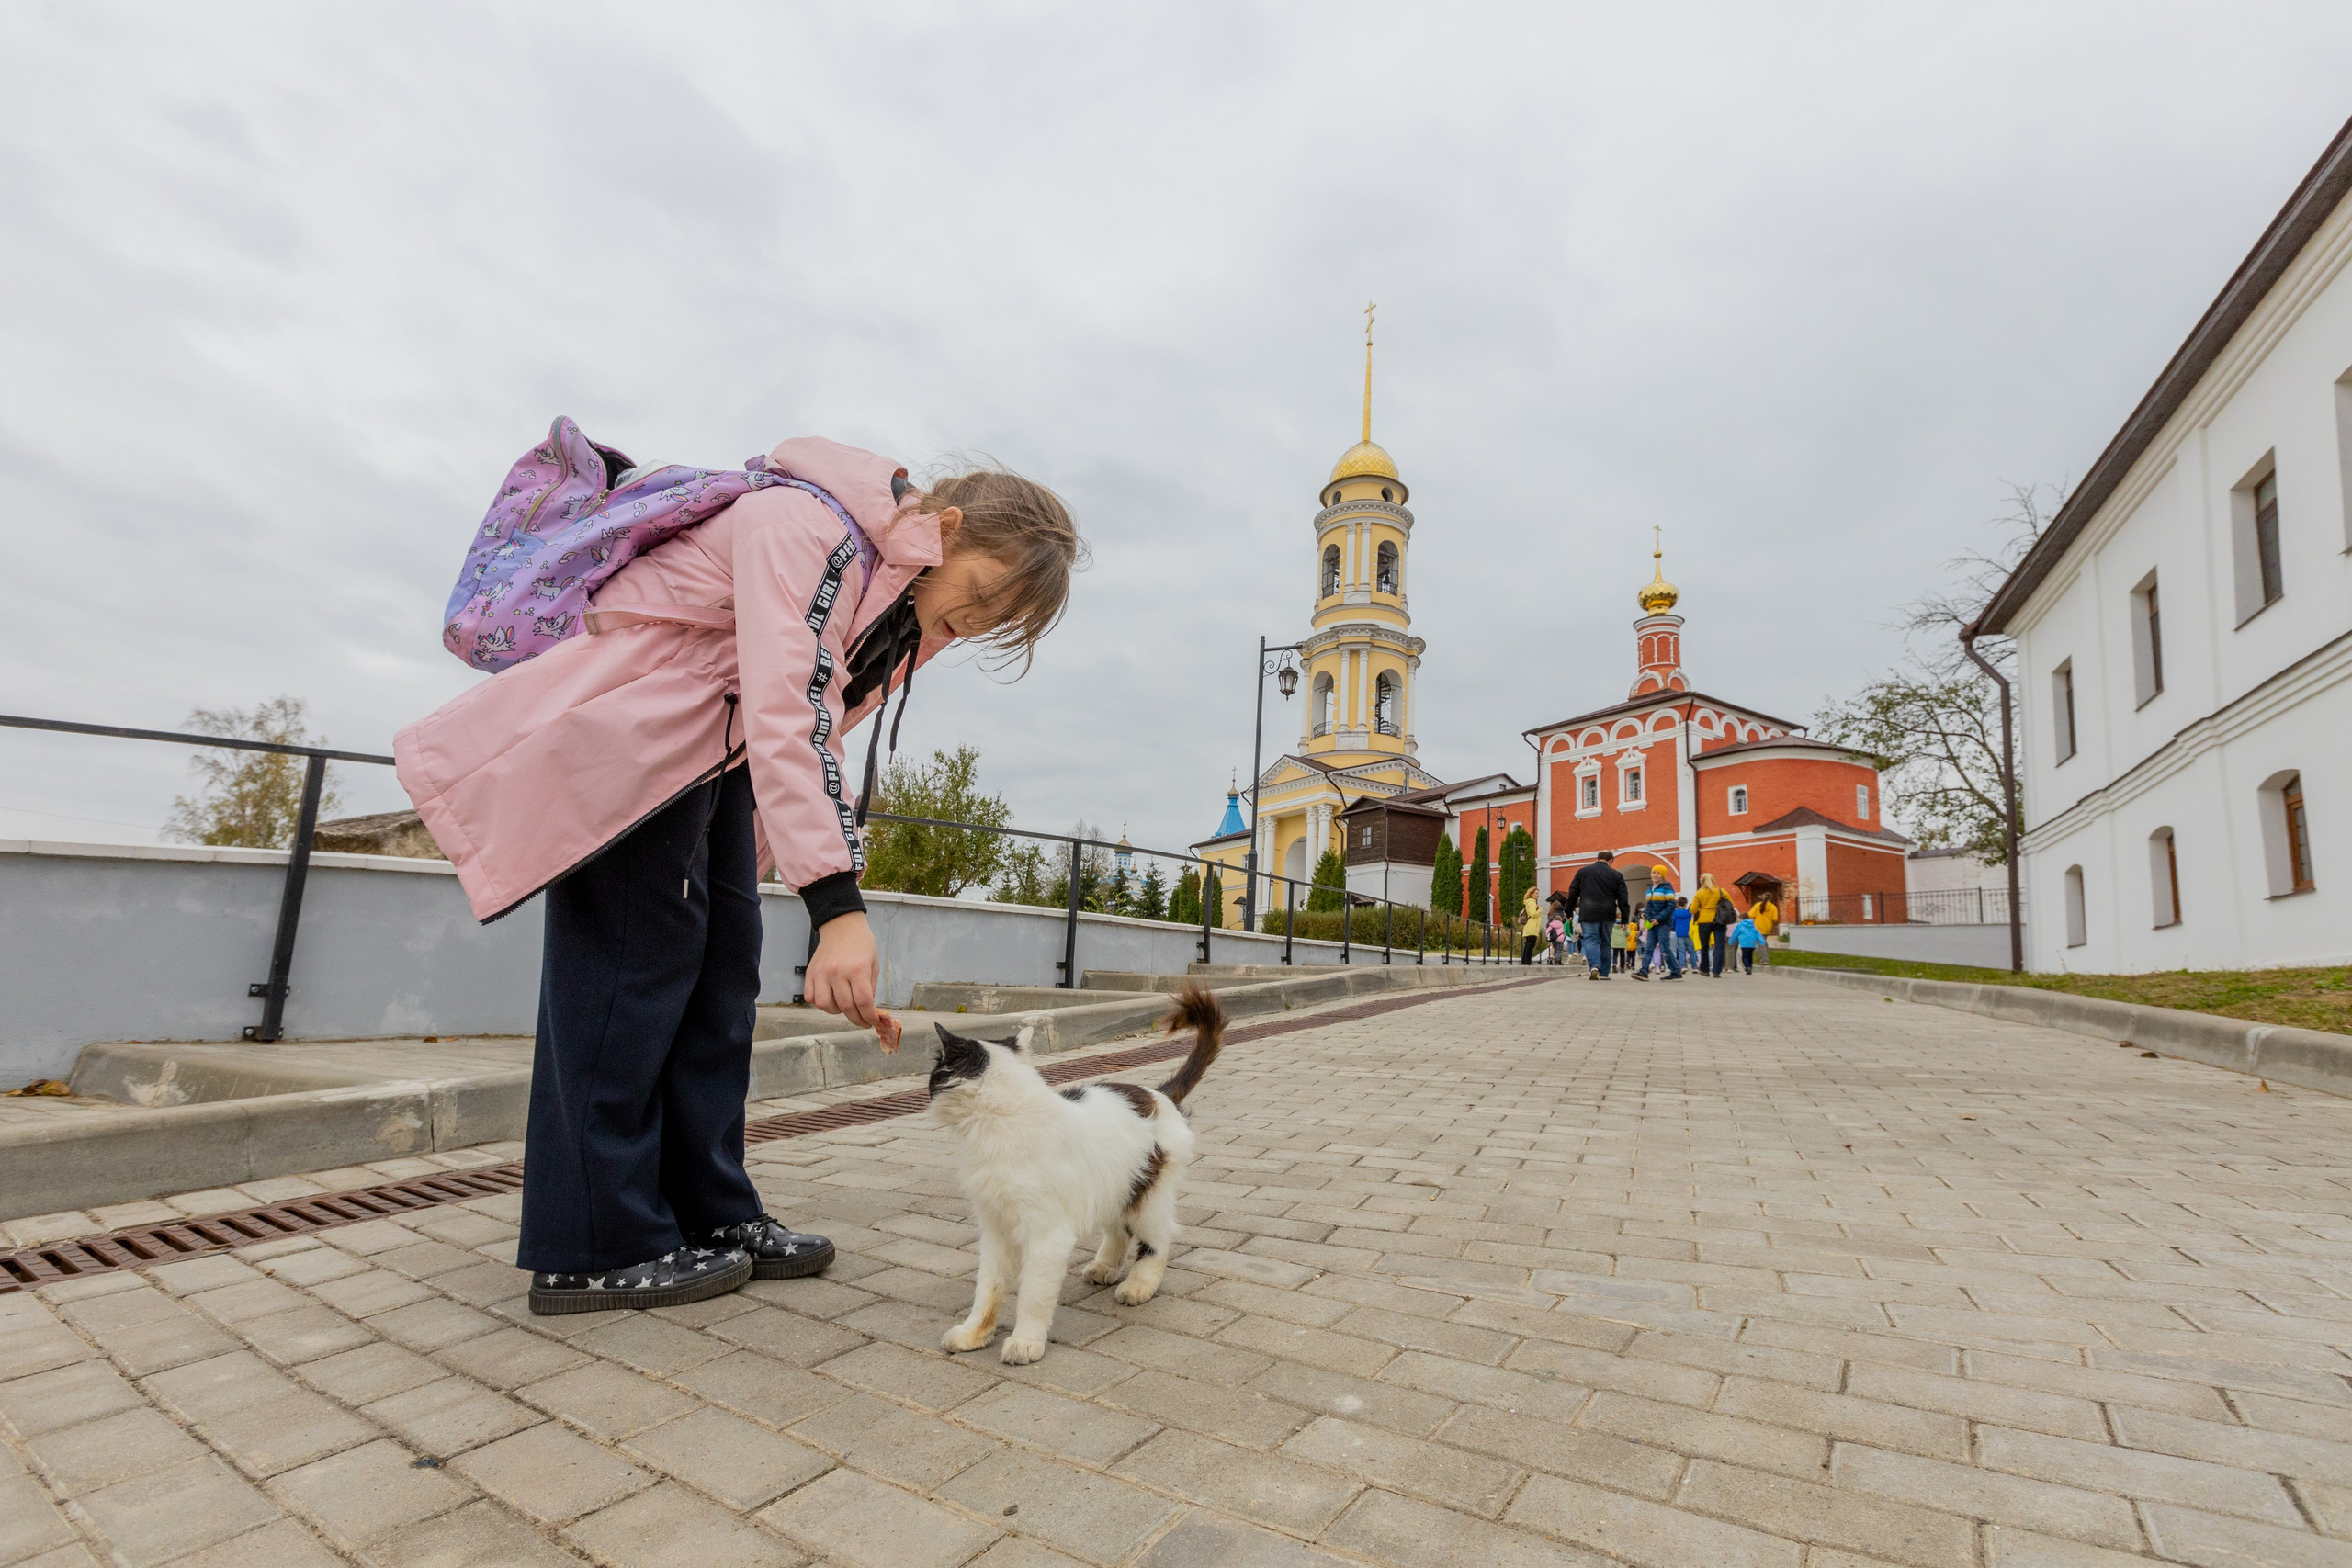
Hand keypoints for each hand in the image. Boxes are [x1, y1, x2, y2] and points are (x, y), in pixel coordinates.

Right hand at [805, 912, 879, 1028]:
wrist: (841, 926)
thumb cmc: (861, 944)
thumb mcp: (874, 964)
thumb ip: (870, 988)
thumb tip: (867, 1010)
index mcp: (857, 969)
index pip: (863, 1002)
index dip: (869, 1017)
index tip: (872, 1022)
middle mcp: (837, 972)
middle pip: (845, 1007)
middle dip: (856, 1019)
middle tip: (862, 1021)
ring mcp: (821, 973)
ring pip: (824, 1005)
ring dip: (836, 1011)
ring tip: (844, 1006)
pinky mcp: (810, 973)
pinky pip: (810, 997)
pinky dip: (819, 1002)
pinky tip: (829, 997)